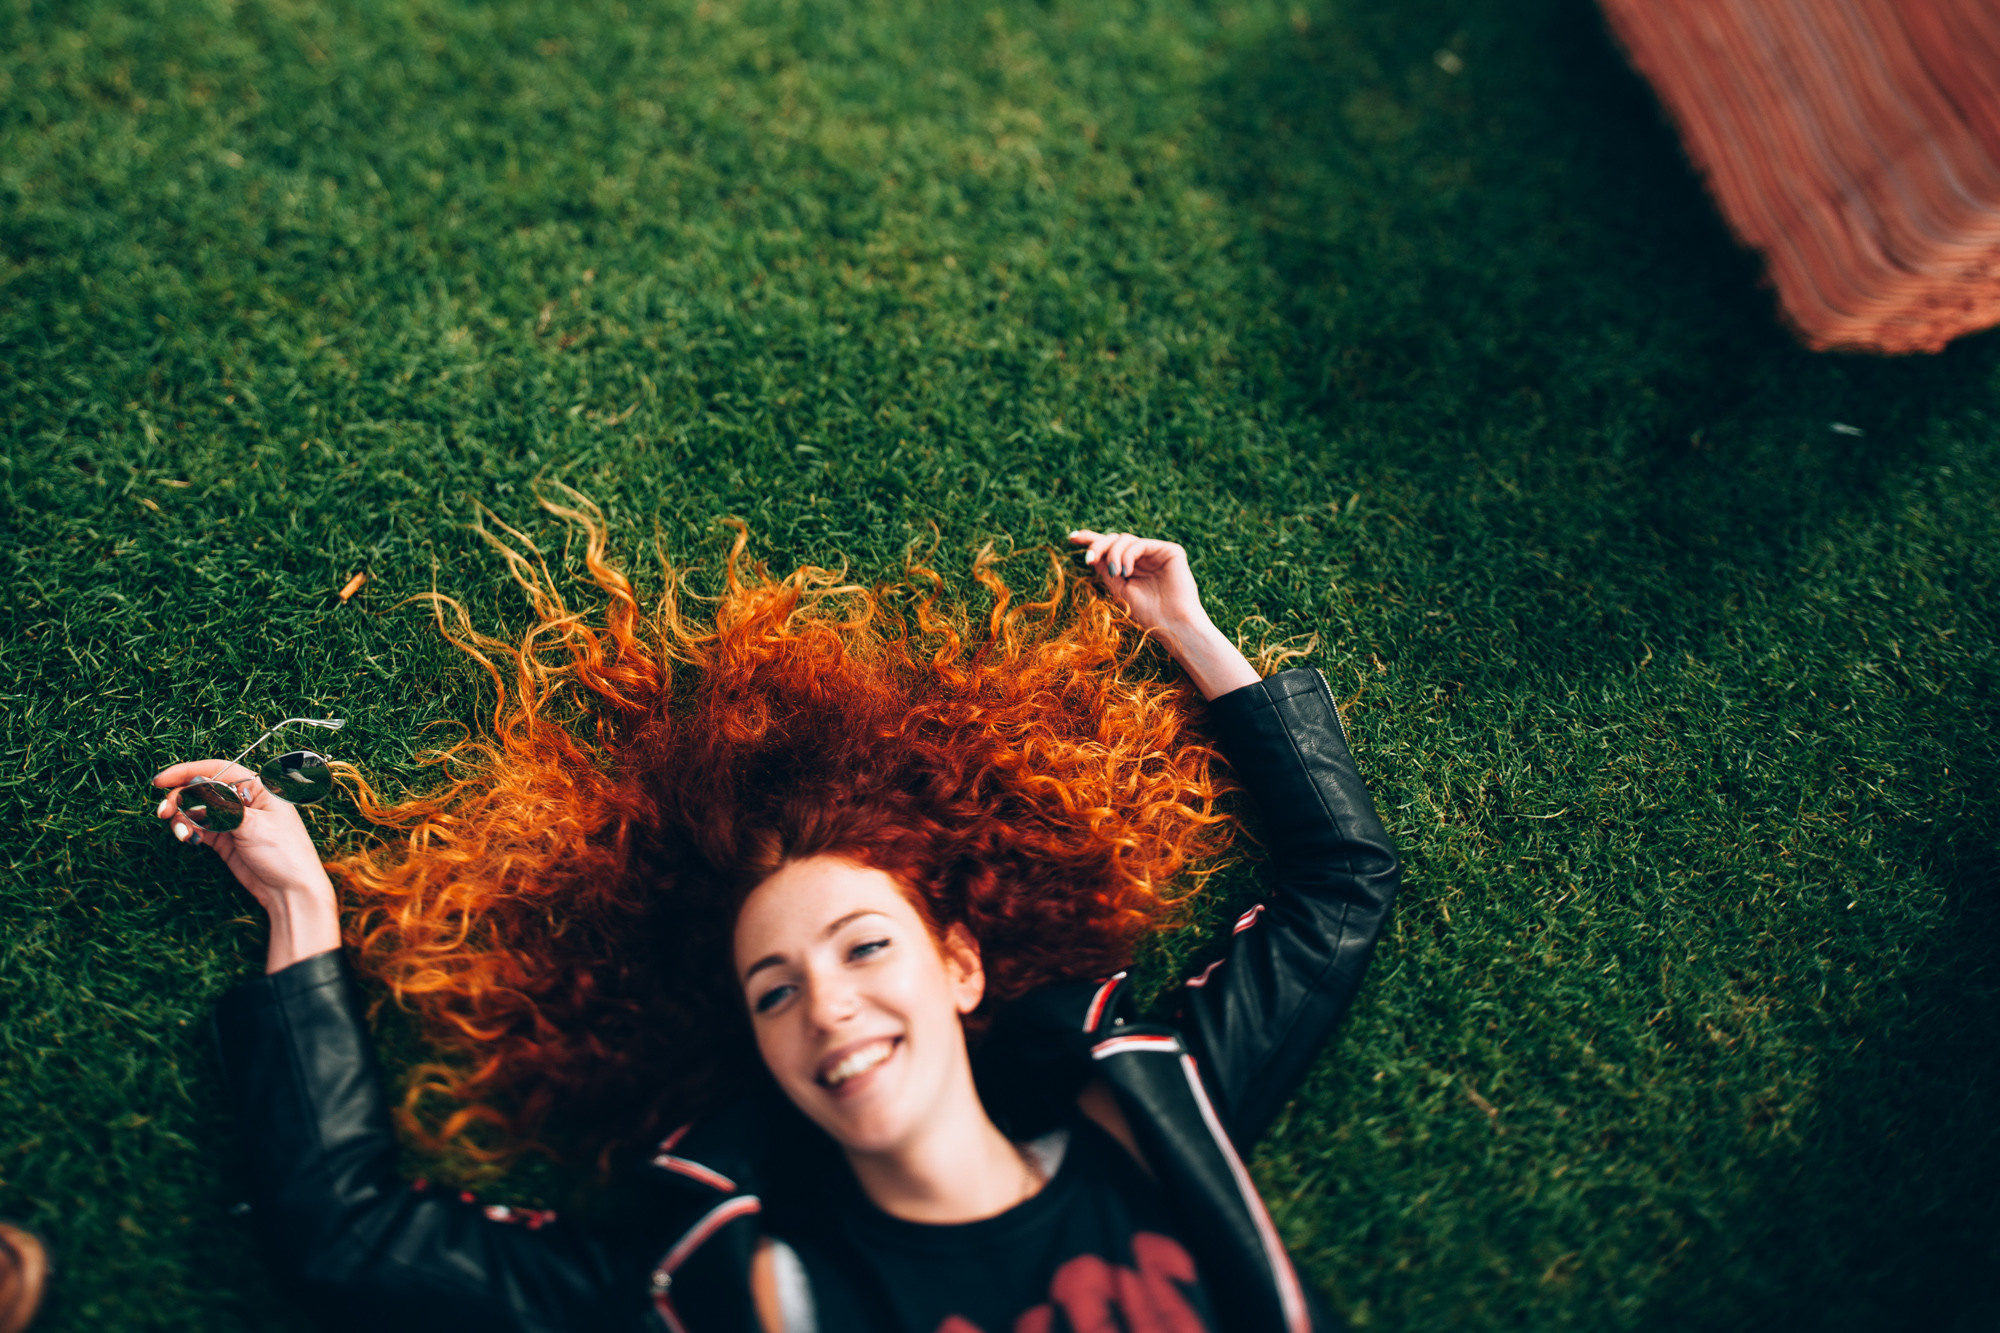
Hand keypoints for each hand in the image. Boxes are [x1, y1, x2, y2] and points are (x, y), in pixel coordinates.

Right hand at [154, 761, 341, 972]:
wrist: (290, 890)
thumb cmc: (284, 852)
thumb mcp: (252, 824)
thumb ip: (221, 805)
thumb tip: (195, 786)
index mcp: (260, 788)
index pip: (218, 770)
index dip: (187, 771)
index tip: (161, 781)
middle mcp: (245, 800)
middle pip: (203, 789)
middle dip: (181, 798)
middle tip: (164, 812)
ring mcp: (233, 820)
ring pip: (197, 810)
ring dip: (183, 818)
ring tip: (183, 834)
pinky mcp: (226, 839)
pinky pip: (199, 828)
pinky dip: (189, 830)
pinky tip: (189, 838)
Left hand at [1069, 530, 1260, 699]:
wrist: (1172, 623)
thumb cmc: (1146, 613)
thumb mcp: (1118, 589)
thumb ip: (1105, 568)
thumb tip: (1091, 552)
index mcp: (1131, 568)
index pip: (1109, 549)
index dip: (1091, 540)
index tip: (1071, 537)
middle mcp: (1143, 558)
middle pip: (1114, 539)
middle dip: (1097, 545)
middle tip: (1088, 559)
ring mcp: (1156, 554)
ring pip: (1125, 539)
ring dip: (1113, 554)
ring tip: (1115, 573)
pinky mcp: (1170, 551)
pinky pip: (1140, 544)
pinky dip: (1128, 555)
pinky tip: (1126, 571)